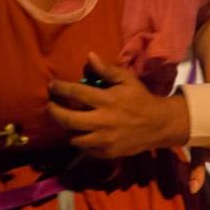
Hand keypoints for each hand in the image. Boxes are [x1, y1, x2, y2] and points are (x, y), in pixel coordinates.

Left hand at [47, 52, 188, 157]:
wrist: (159, 125)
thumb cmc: (140, 99)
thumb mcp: (127, 80)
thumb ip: (107, 70)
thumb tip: (90, 56)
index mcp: (107, 100)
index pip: (76, 93)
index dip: (60, 88)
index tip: (51, 86)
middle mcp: (103, 121)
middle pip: (68, 120)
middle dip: (54, 111)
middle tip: (50, 105)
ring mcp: (104, 140)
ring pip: (74, 137)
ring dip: (67, 128)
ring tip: (66, 120)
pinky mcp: (107, 153)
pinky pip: (85, 149)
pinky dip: (80, 140)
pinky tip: (82, 132)